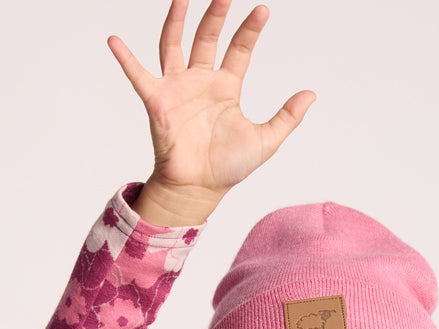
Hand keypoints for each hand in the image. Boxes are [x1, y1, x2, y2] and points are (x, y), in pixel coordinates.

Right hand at [108, 0, 315, 224]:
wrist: (200, 189)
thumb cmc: (228, 167)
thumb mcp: (267, 141)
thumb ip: (287, 117)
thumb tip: (311, 94)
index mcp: (226, 88)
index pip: (239, 49)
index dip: (250, 30)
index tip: (263, 10)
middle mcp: (201, 81)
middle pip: (207, 37)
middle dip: (215, 13)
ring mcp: (178, 88)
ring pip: (175, 43)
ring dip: (177, 19)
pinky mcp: (158, 101)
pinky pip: (138, 75)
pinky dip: (125, 58)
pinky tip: (114, 41)